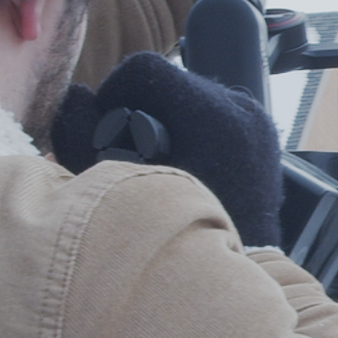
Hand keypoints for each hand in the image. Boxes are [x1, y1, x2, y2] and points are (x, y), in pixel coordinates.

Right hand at [50, 53, 282, 248]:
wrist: (236, 267)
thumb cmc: (173, 233)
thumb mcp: (115, 182)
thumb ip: (83, 134)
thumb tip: (76, 96)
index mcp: (210, 115)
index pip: (147, 70)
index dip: (115, 90)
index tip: (107, 118)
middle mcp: (240, 110)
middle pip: (171, 82)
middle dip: (141, 105)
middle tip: (128, 142)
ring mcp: (255, 123)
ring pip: (194, 96)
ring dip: (168, 115)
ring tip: (156, 152)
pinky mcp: (261, 137)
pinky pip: (218, 114)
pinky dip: (194, 128)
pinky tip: (183, 158)